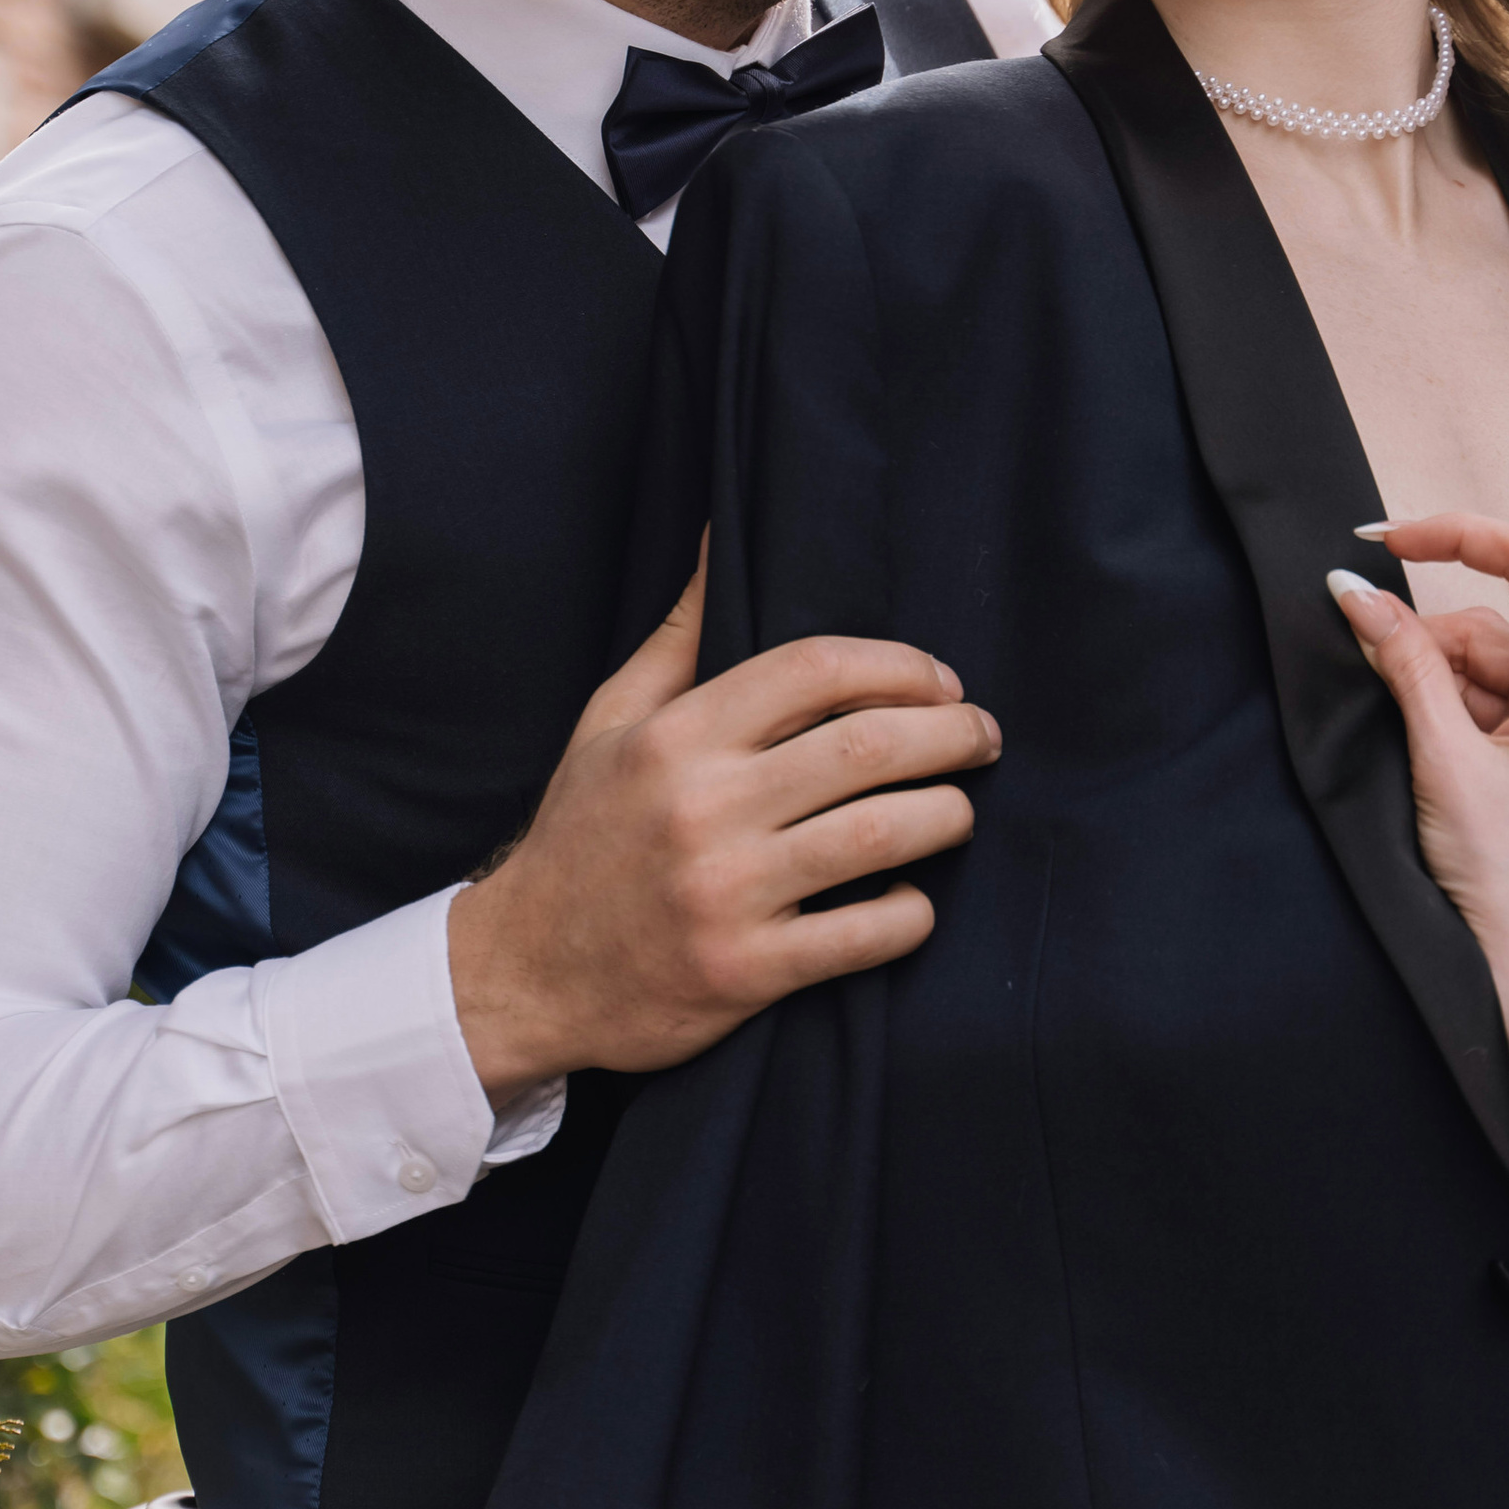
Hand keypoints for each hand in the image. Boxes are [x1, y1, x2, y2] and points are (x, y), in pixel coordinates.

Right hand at [445, 549, 1000, 1102]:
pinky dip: (911, 913)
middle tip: (983, 735)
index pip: (816, 668)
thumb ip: (679, 637)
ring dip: (948, 815)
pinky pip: (867, 935)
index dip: (899, 665)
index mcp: (676, 738)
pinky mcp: (747, 972)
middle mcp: (704, 808)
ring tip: (960, 808)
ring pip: (883, 834)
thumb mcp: (609, 724)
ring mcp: (728, 893)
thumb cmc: (581, 837)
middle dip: (952, 732)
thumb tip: (720, 534)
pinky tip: (912, 899)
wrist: (525, 975)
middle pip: (868, 744)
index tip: (939, 680)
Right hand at [1329, 518, 1508, 1064]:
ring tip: (1413, 755)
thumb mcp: (1444, 758)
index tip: (1384, 542)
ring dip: (1433, 689)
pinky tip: (1428, 769)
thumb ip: (1402, 663)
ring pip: (1486, 674)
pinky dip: (1448, 723)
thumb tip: (1357, 593)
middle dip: (1425, 641)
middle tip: (1375, 685)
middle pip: (1494, 625)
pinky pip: (1492, 717)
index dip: (1456, 534)